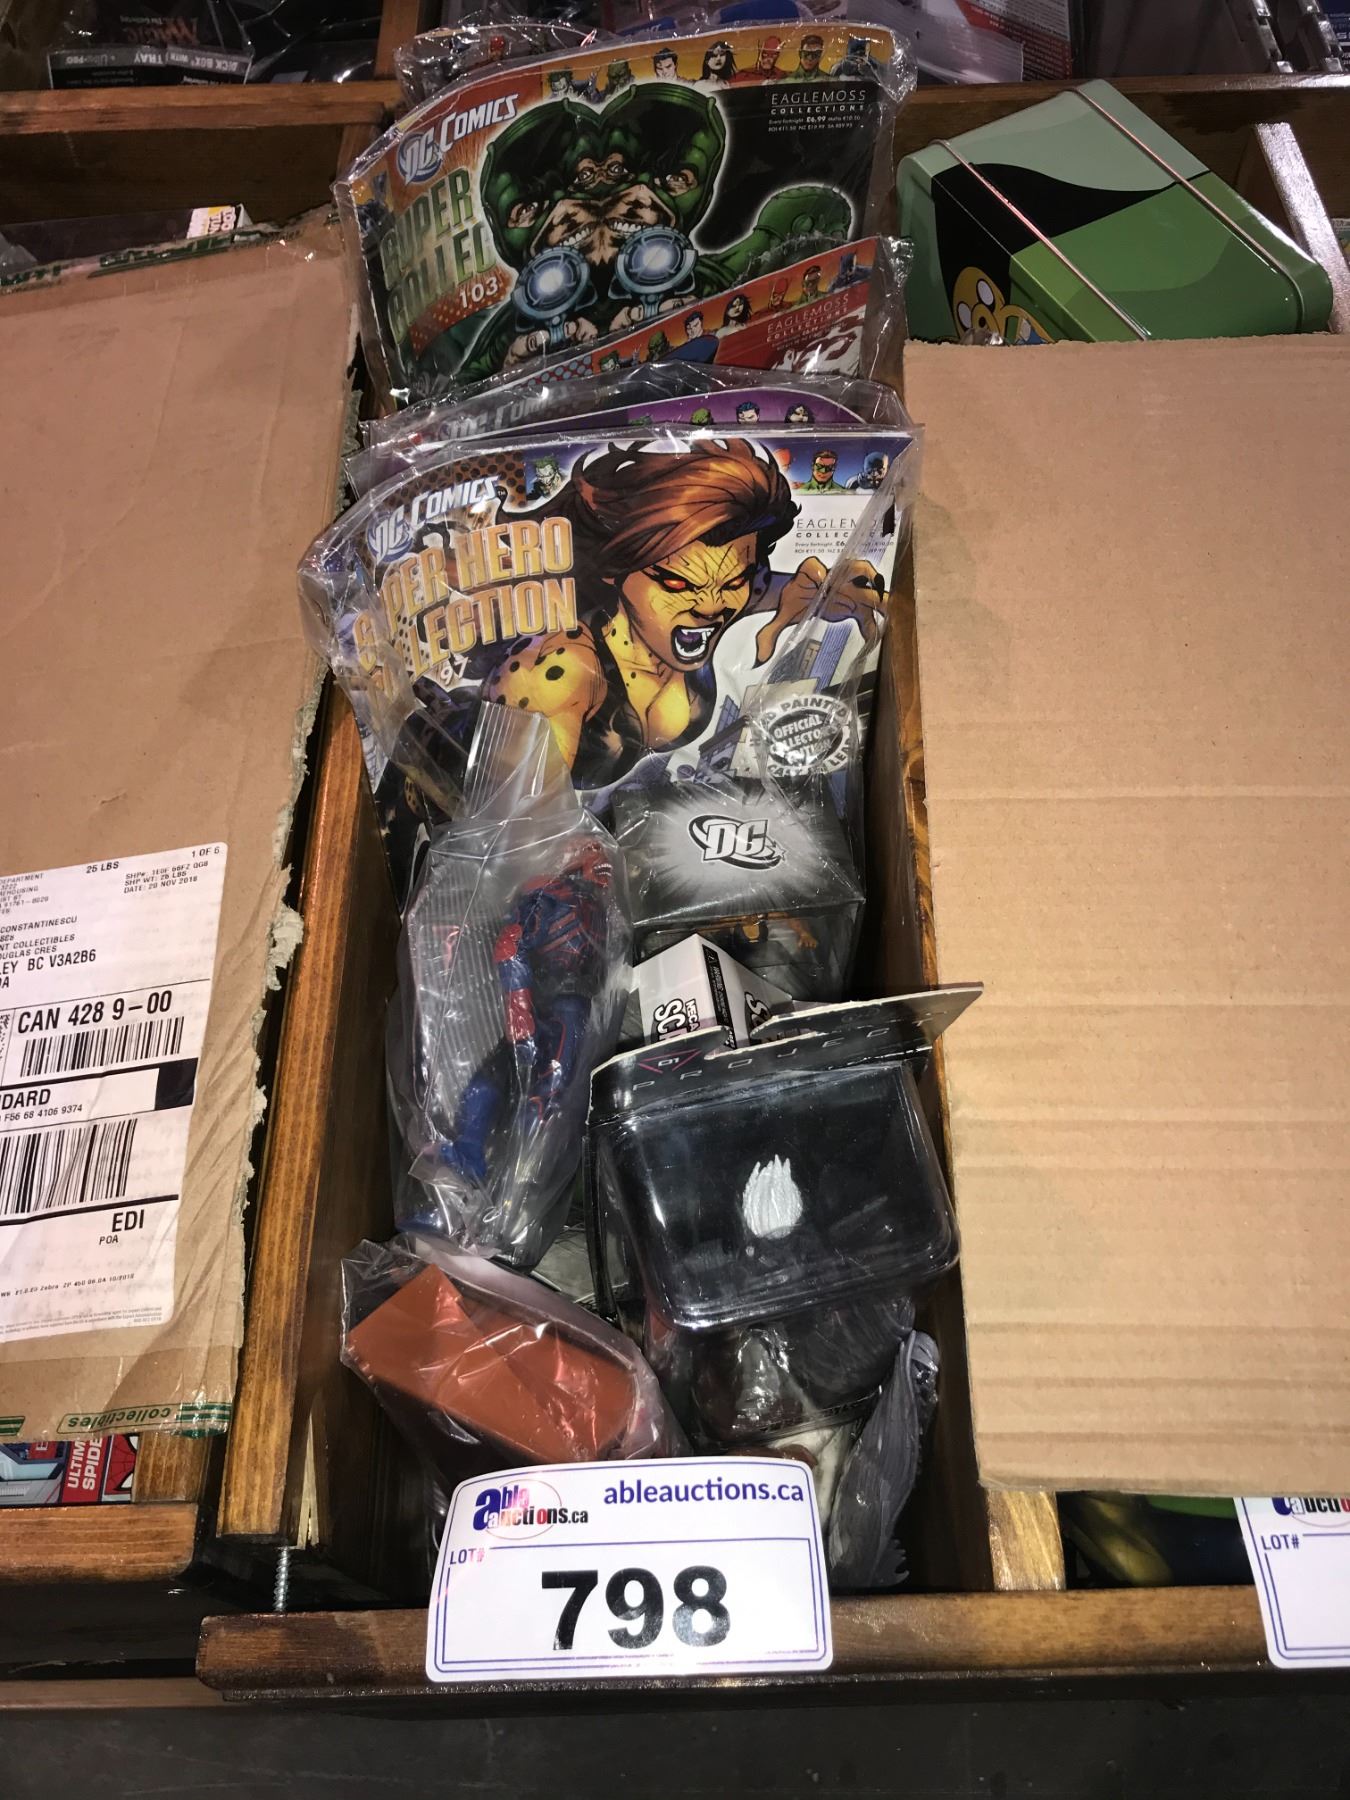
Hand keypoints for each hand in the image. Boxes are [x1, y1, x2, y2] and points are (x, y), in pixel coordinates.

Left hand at [755, 556, 885, 663]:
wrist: (802, 597)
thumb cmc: (794, 598)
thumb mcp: (782, 613)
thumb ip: (770, 632)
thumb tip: (760, 656)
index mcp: (811, 572)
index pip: (812, 566)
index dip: (816, 569)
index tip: (819, 576)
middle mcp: (835, 576)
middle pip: (854, 569)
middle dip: (864, 577)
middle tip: (870, 588)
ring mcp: (849, 589)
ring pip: (869, 588)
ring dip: (878, 598)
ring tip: (885, 611)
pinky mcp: (856, 605)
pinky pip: (868, 615)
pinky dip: (873, 626)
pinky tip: (875, 640)